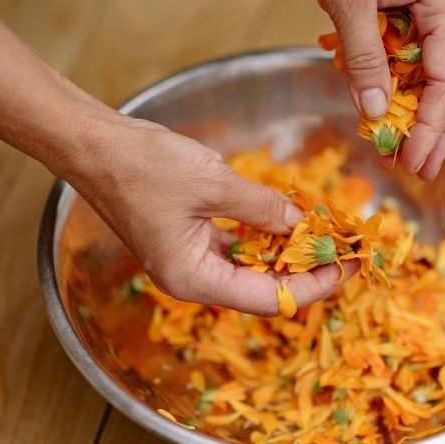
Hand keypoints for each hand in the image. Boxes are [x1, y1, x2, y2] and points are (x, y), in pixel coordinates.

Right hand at [65, 113, 356, 315]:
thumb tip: (302, 225)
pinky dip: (263, 238)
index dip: (314, 285)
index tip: (348, 265)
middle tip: (344, 249)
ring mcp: (189, 261)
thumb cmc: (145, 166)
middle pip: (263, 288)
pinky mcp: (187, 240)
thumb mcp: (214, 185)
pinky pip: (235, 248)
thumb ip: (263, 209)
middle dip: (305, 270)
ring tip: (324, 236)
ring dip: (286, 253)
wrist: (95, 146)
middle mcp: (192, 279)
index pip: (269, 297)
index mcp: (194, 279)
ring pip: (251, 269)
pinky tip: (287, 222)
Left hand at [300, 0, 444, 179]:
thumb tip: (376, 113)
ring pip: (434, 74)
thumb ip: (363, 55)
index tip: (418, 162)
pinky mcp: (405, 13)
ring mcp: (427, 9)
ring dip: (418, 114)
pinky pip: (409, 60)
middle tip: (420, 170)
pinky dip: (397, 90)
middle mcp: (443, 5)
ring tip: (402, 152)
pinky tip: (383, 114)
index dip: (435, 125)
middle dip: (437, 128)